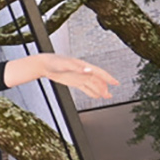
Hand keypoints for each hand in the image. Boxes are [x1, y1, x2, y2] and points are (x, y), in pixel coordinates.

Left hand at [4, 53, 118, 98]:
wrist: (44, 64)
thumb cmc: (54, 62)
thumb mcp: (66, 65)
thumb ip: (78, 68)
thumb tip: (89, 71)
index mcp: (83, 66)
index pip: (99, 73)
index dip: (108, 78)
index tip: (116, 83)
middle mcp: (83, 71)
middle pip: (97, 80)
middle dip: (104, 87)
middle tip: (110, 95)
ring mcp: (78, 76)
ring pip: (92, 84)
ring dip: (100, 90)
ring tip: (107, 97)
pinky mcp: (73, 81)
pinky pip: (85, 88)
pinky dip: (91, 92)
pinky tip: (95, 96)